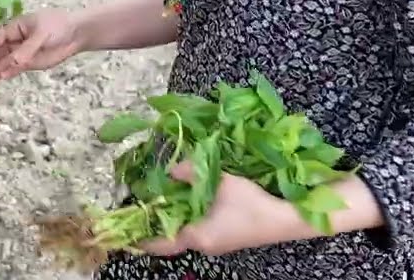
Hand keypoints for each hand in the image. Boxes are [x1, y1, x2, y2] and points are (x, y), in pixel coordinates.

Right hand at [0, 9, 83, 85]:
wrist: (76, 34)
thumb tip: (13, 62)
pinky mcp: (28, 63)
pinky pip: (13, 68)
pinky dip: (6, 74)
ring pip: (3, 62)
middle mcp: (14, 40)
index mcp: (14, 27)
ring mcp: (20, 52)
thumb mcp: (42, 35)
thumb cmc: (58, 26)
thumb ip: (27, 49)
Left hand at [138, 161, 306, 256]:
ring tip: (164, 200)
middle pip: (173, 238)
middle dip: (158, 224)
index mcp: (197, 236)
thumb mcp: (221, 183)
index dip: (143, 239)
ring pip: (188, 233)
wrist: (286, 220)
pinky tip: (191, 200)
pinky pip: (200, 230)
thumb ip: (192, 174)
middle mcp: (204, 245)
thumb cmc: (252, 204)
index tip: (127, 235)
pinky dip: (190, 218)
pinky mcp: (227, 238)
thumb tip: (172, 169)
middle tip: (145, 207)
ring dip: (176, 218)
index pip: (162, 243)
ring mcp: (216, 243)